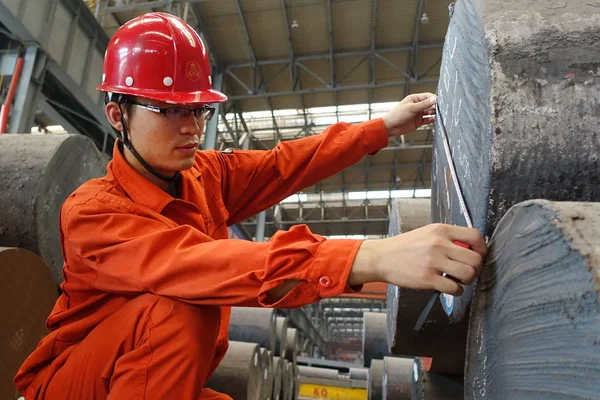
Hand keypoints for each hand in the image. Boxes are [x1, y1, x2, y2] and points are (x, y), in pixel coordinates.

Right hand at [349, 224, 486, 295]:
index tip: (479, 255)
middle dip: (475, 268)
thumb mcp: (427, 233)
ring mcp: (433, 261)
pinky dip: (456, 291)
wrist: (381, 257)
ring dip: (466, 280)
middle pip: (475, 259)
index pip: (474, 235)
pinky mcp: (427, 278)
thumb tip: (470, 250)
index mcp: (440, 230)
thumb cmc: (404, 246)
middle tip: (466, 271)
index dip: (482, 248)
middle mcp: (439, 243)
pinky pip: (454, 288)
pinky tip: (449, 287)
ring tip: (456, 279)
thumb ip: (447, 238)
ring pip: (468, 274)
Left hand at [382, 93, 437, 136]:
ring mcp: (418, 114)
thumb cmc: (396, 115)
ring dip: (434, 113)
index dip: (434, 98)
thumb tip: (434, 99)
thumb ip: (424, 104)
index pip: (427, 96)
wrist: (391, 127)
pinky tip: (434, 120)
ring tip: (436, 114)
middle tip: (439, 109)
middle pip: (430, 104)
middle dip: (435, 106)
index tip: (439, 101)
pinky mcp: (419, 122)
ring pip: (430, 112)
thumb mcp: (411, 108)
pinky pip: (428, 120)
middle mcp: (417, 106)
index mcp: (414, 99)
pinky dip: (432, 120)